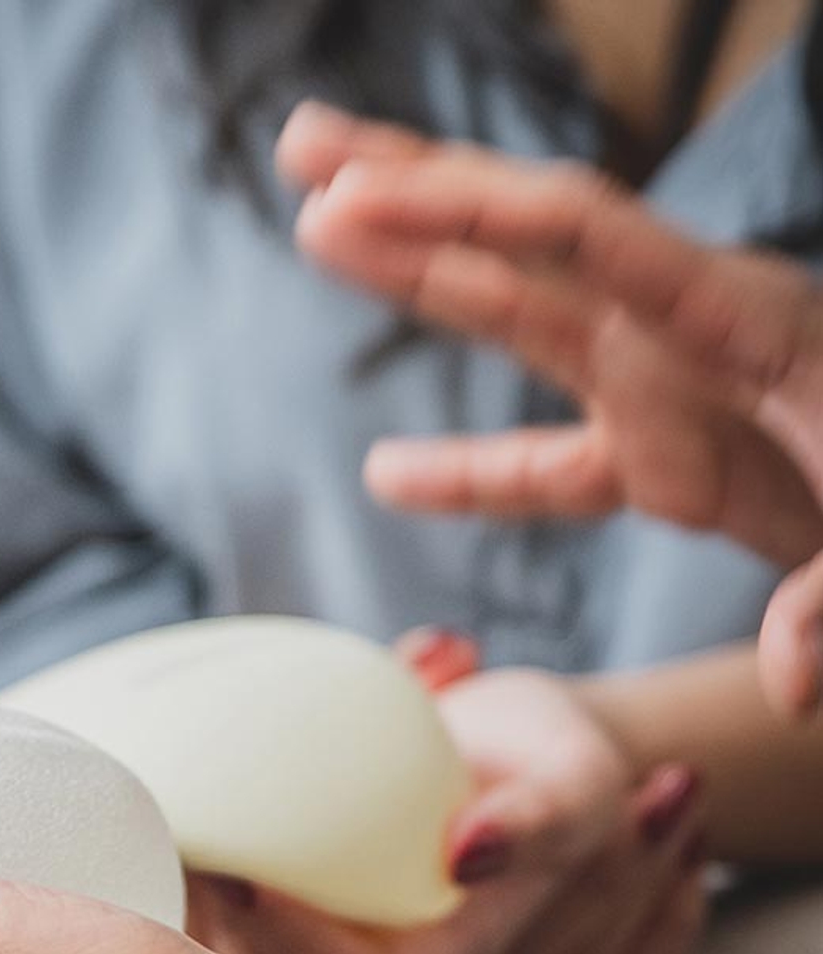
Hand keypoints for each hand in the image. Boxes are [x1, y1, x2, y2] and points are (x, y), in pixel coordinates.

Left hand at [188, 634, 708, 953]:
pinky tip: (147, 819)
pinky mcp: (278, 900)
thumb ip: (543, 817)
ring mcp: (314, 936)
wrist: (516, 755)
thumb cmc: (546, 767)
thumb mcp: (576, 783)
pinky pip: (208, 910)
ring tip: (140, 834)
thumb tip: (469, 854)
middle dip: (202, 932)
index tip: (244, 871)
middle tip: (161, 851)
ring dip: (172, 904)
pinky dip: (172, 871)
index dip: (297, 945)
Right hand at [276, 100, 822, 717]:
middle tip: (302, 151)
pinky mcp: (661, 463)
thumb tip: (785, 679)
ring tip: (314, 231)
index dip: (463, 214)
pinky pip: (543, 462)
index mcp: (748, 323)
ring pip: (518, 319)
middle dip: (413, 191)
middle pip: (526, 241)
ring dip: (415, 279)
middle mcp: (688, 339)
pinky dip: (466, 470)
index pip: (585, 238)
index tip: (353, 201)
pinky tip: (386, 474)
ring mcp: (668, 396)